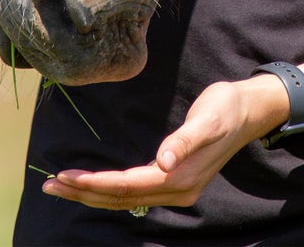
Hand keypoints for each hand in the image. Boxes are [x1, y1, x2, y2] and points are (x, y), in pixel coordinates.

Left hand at [42, 74, 290, 212]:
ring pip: (126, 199)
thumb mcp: (210, 116)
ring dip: (93, 194)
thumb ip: (186, 139)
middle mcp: (177, 190)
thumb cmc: (228, 105)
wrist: (252, 109)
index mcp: (180, 177)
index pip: (127, 186)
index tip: (64, 175)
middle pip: (122, 198)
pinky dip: (111, 191)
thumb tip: (164, 161)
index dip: (95, 182)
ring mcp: (177, 189)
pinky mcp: (177, 181)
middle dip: (85, 192)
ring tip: (63, 186)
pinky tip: (96, 184)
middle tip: (51, 184)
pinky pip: (135, 192)